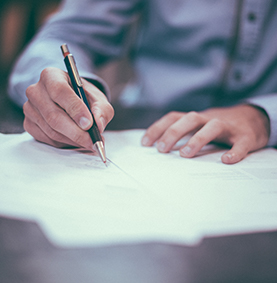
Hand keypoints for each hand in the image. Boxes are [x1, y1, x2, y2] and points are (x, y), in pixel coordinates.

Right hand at [23, 67, 113, 149]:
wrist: (72, 101)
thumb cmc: (84, 97)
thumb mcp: (98, 99)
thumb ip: (102, 110)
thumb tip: (98, 125)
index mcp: (51, 76)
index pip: (60, 91)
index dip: (75, 109)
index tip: (89, 124)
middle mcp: (36, 91)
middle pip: (54, 116)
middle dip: (76, 132)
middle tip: (93, 141)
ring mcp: (30, 109)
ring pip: (52, 131)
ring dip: (73, 140)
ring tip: (89, 142)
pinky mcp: (29, 124)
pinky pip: (48, 139)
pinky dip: (65, 143)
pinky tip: (76, 140)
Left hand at [141, 105, 269, 163]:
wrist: (254, 119)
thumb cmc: (219, 127)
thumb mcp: (199, 126)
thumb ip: (183, 133)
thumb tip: (159, 148)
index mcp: (197, 118)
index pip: (173, 117)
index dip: (158, 128)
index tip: (145, 143)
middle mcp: (210, 119)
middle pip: (190, 119)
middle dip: (173, 132)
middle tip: (162, 149)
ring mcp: (228, 127)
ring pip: (213, 126)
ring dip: (198, 139)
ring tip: (185, 154)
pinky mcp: (246, 136)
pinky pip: (241, 143)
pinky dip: (234, 151)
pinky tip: (226, 160)